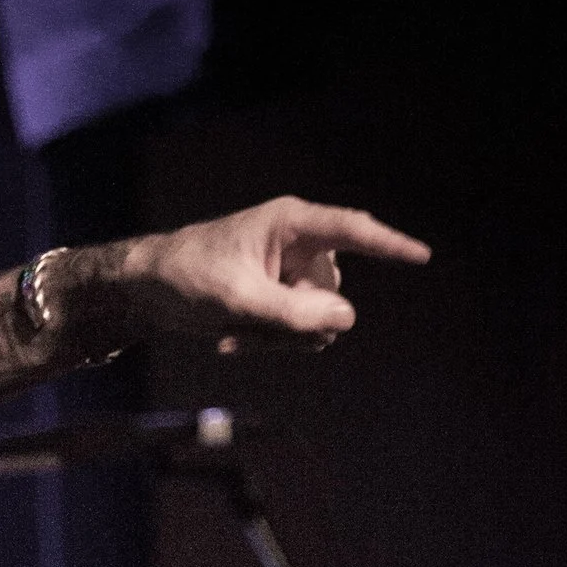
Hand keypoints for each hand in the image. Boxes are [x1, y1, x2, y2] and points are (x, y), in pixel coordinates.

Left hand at [64, 196, 430, 351]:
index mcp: (290, 223)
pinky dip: (268, 341)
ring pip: (316, 318)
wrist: (143, 289)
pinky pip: (295, 329)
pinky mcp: (276, 297)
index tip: (422, 256)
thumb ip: (294, 313)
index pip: (353, 230)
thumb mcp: (238, 300)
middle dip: (300, 322)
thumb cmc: (185, 278)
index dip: (390, 244)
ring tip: (235, 333)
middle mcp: (296, 244)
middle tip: (253, 329)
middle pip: (332, 293)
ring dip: (281, 337)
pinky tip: (231, 342)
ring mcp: (287, 273)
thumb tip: (346, 319)